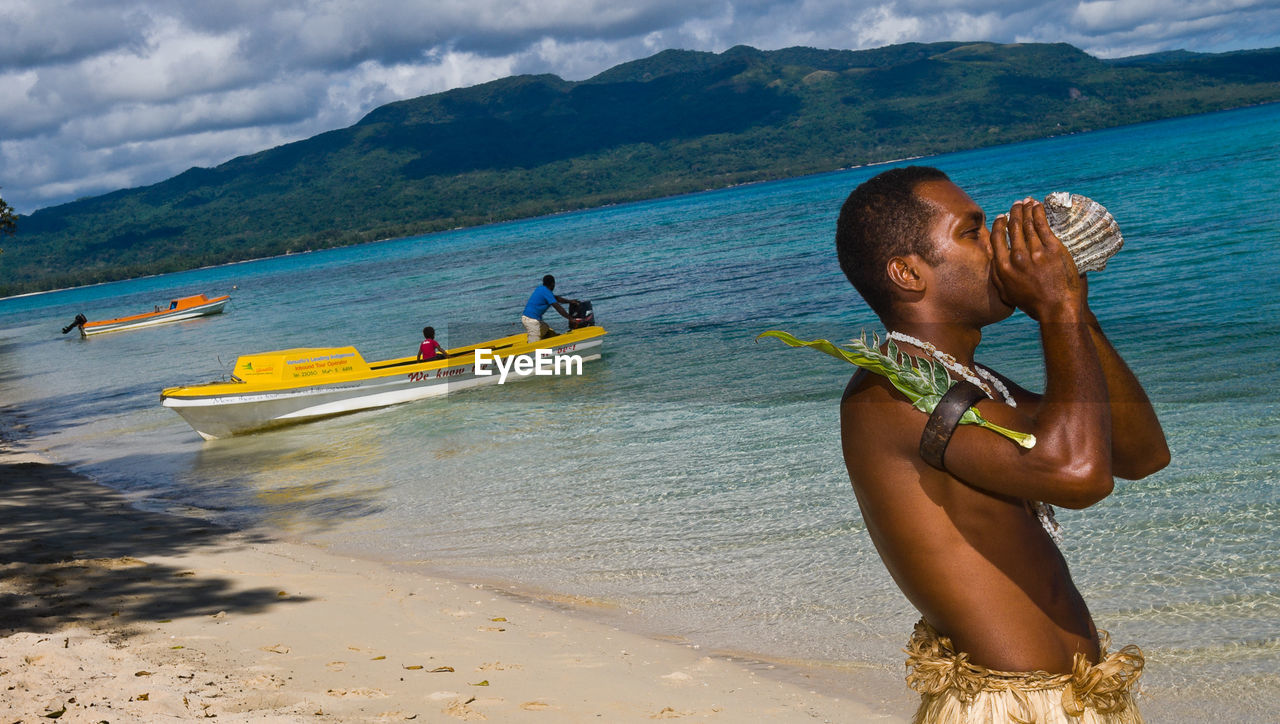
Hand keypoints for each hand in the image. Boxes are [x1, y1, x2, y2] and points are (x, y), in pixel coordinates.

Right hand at [990, 198, 1084, 321]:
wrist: (1057, 308)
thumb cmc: (1033, 304)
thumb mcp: (1007, 294)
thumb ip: (997, 276)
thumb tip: (993, 259)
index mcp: (1004, 267)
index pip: (997, 238)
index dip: (999, 225)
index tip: (1001, 217)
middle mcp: (1017, 257)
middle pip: (1013, 227)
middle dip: (1014, 212)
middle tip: (1016, 204)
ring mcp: (1035, 252)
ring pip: (1028, 224)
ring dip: (1026, 209)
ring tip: (1026, 201)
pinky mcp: (1053, 249)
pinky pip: (1043, 225)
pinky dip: (1039, 213)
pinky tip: (1037, 206)